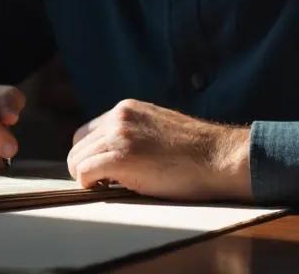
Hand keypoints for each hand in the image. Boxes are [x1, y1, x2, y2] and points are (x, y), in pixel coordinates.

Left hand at [66, 99, 252, 201]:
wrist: (220, 158)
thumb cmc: (197, 153)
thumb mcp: (159, 128)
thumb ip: (135, 133)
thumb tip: (114, 154)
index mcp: (127, 109)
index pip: (88, 132)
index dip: (93, 154)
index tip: (106, 172)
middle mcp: (118, 117)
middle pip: (78, 145)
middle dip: (87, 166)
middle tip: (106, 183)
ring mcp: (118, 135)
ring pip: (77, 160)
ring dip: (88, 177)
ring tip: (111, 187)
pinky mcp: (121, 157)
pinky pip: (84, 173)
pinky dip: (90, 186)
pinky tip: (110, 190)